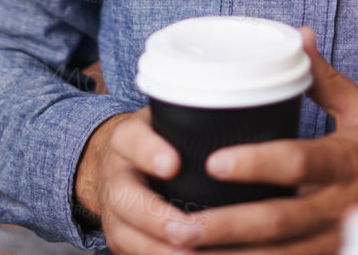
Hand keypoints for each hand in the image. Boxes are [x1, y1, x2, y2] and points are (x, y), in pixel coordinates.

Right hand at [72, 109, 195, 254]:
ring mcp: (112, 212)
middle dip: (156, 218)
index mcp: (126, 139)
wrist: (121, 165)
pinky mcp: (120, 239)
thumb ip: (193, 120)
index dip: (150, 153)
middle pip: (125, 199)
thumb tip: (244, 116)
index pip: (132, 141)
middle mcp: (114, 176)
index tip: (173, 164)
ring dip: (158, 251)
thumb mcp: (167, 120)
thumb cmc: (160, 141)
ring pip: (125, 236)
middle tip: (188, 231)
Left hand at [165, 27, 357, 253]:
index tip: (214, 162)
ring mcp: (336, 239)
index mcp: (345, 161)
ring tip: (184, 252)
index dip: (255, 164)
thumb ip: (326, 79)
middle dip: (227, 227)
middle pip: (278, 222)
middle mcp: (340, 205)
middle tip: (180, 226)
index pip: (296, 161)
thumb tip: (298, 35)